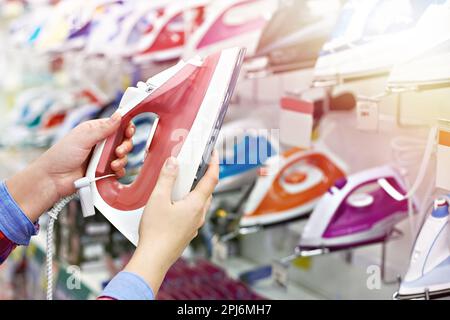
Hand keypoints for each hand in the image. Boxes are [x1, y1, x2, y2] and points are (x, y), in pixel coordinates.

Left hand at [6, 113, 134, 221]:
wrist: (53, 179)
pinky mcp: (104, 171)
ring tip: (113, 164)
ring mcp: (103, 157)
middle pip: (123, 141)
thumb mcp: (83, 138)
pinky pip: (119, 170)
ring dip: (122, 159)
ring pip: (123, 156)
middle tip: (119, 151)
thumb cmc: (61, 155)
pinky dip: (119, 170)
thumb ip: (103, 128)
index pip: (117, 125)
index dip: (126, 127)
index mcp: (95, 130)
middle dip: (125, 145)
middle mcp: (101, 143)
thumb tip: (119, 115)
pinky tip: (113, 171)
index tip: (129, 131)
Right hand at [124, 151, 218, 294]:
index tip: (215, 153)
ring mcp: (194, 226)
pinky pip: (192, 214)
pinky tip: (173, 206)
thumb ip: (167, 178)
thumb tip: (173, 163)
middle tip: (195, 167)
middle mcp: (199, 215)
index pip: (211, 179)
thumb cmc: (156, 233)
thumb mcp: (158, 199)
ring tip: (180, 185)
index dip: (215, 164)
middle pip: (207, 191)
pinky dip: (187, 205)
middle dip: (203, 177)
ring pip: (200, 204)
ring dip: (194, 192)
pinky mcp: (186, 233)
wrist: (153, 259)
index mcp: (196, 204)